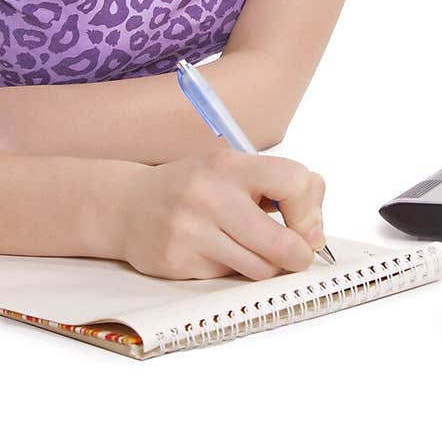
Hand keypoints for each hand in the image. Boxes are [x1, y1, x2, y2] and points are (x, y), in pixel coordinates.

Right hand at [120, 149, 326, 280]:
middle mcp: (210, 195)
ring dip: (269, 267)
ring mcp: (192, 231)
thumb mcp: (230, 169)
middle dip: (299, 254)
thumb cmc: (189, 187)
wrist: (126, 205)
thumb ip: (275, 187)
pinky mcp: (179, 262)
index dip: (310, 209)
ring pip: (261, 269)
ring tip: (257, 253)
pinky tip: (218, 253)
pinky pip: (229, 276)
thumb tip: (315, 227)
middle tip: (297, 254)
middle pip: (283, 242)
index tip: (303, 221)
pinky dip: (234, 270)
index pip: (295, 182)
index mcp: (229, 165)